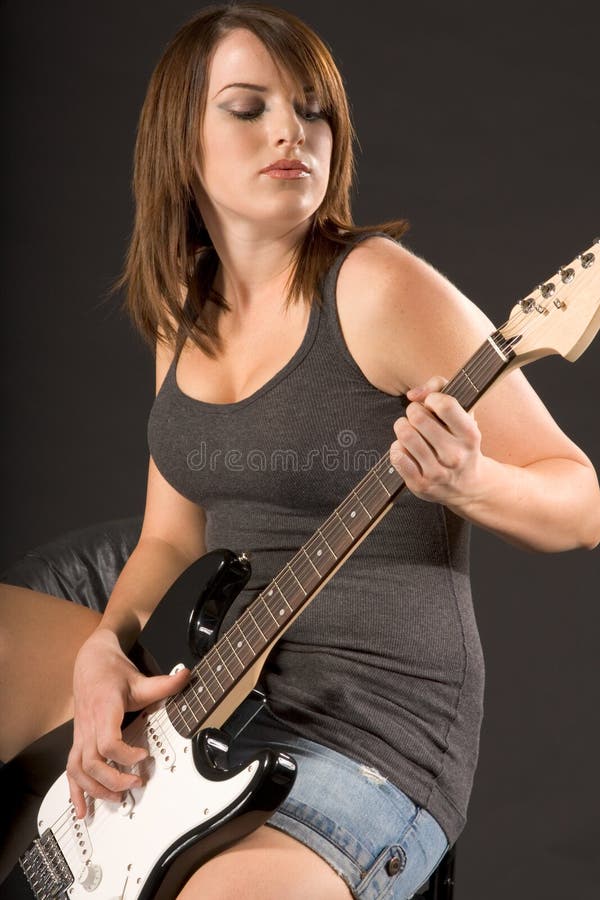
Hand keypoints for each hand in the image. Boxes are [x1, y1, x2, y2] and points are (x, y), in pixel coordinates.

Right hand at [67, 628, 189, 817]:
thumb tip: (188, 675)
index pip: (108, 742)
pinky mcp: (78, 741)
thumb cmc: (113, 673)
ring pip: (79, 770)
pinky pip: (70, 770)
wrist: (90, 663)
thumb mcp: (140, 678)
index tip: (144, 756)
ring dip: (95, 789)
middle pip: (92, 762)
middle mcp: (89, 726)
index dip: (125, 755)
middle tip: (136, 783)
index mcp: (104, 710)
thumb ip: (165, 682)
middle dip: (113, 779)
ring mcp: (81, 735)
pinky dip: (74, 792)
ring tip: (116, 799)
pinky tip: (82, 809)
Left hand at [390, 375, 484, 506]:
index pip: (445, 405)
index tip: (431, 404)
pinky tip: (406, 449)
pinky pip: (397, 456)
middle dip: (413, 412)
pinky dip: (397, 447)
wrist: (468, 486)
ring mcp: (438, 472)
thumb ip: (440, 388)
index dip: (432, 399)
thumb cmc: (460, 442)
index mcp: (470, 435)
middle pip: (419, 418)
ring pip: (406, 436)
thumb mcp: (463, 413)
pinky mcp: (420, 484)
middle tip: (417, 417)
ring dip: (402, 427)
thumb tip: (412, 395)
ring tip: (409, 430)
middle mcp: (455, 455)